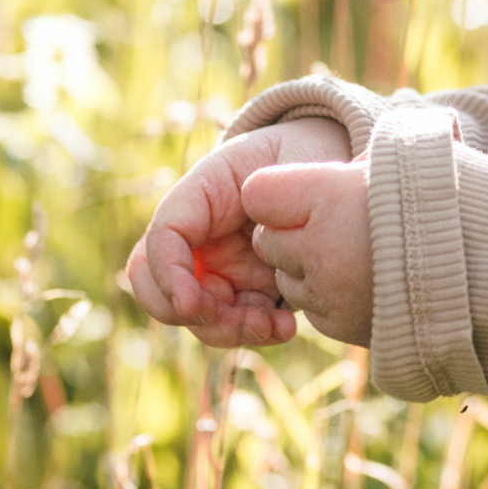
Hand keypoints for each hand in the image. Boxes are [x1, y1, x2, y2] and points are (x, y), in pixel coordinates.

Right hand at [128, 116, 351, 347]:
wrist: (326, 166)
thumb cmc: (303, 156)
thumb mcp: (289, 159)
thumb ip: (270, 192)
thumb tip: (256, 237)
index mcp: (200, 197)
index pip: (161, 239)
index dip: (166, 275)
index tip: (191, 303)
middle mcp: (200, 240)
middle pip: (162, 290)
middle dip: (194, 314)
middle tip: (241, 318)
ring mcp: (221, 270)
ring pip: (199, 318)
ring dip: (230, 331)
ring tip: (276, 325)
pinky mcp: (248, 293)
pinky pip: (238, 326)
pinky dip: (257, 333)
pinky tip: (287, 325)